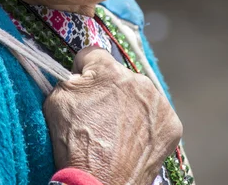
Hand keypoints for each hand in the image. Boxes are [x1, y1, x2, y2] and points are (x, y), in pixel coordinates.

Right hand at [43, 47, 181, 184]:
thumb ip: (68, 77)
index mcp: (108, 69)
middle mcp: (137, 79)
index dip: (83, 70)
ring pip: (139, 93)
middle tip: (99, 114)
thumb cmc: (75, 144)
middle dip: (109, 89)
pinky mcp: (171, 124)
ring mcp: (157, 102)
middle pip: (119, 75)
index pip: (92, 54)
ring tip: (116, 130)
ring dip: (129, 104)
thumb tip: (79, 74)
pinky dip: (146, 123)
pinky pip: (155, 114)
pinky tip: (133, 138)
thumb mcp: (56, 100)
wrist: (99, 184)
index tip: (81, 87)